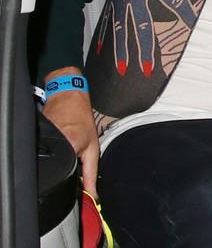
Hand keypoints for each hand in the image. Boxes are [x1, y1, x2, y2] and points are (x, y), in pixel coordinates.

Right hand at [42, 68, 98, 197]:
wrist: (68, 96)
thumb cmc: (82, 118)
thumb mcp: (93, 146)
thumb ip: (91, 173)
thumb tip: (94, 195)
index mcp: (68, 147)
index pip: (66, 180)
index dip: (72, 190)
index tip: (77, 195)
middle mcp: (53, 146)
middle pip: (56, 174)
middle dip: (64, 179)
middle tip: (72, 168)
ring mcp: (42, 142)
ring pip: (50, 165)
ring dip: (58, 168)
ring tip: (65, 157)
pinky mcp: (36, 139)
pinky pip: (44, 156)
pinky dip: (51, 157)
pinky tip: (56, 150)